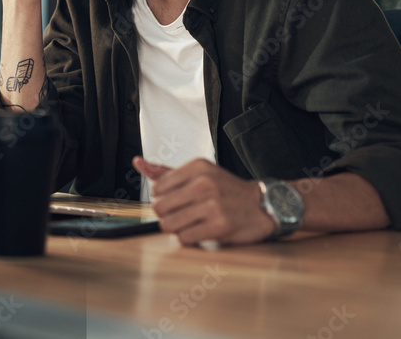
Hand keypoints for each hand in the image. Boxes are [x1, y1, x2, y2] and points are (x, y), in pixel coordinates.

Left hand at [133, 156, 275, 245]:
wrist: (262, 206)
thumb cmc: (226, 190)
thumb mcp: (199, 173)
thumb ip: (166, 171)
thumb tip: (138, 162)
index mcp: (197, 167)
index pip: (157, 188)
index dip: (164, 198)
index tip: (178, 200)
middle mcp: (204, 184)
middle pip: (159, 208)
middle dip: (168, 215)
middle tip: (184, 214)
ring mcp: (212, 205)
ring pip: (169, 224)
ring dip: (177, 228)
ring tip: (192, 223)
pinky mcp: (219, 226)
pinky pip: (184, 238)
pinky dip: (189, 238)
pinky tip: (201, 231)